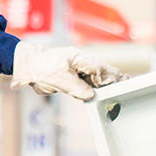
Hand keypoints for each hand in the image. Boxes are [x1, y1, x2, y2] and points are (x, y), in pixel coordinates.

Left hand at [11, 42, 125, 101]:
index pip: (100, 69)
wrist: (27, 66)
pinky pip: (88, 85)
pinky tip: (103, 96)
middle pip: (102, 73)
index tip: (122, 84)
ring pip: (97, 79)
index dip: (111, 78)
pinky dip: (96, 90)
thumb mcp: (58, 77)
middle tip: (128, 88)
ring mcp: (78, 71)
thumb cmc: (41, 66)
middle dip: (114, 81)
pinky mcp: (73, 79)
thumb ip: (76, 87)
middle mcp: (81, 64)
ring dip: (106, 87)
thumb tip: (91, 94)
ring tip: (120, 93)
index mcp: (80, 59)